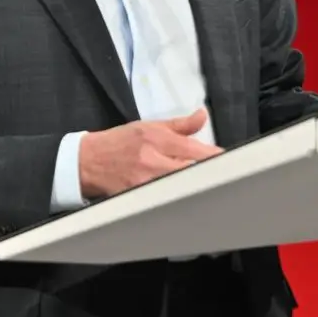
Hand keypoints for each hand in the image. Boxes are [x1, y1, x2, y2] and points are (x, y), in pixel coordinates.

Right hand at [77, 108, 221, 198]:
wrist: (88, 162)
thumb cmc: (118, 143)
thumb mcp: (148, 126)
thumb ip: (180, 125)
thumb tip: (202, 116)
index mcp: (156, 139)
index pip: (194, 150)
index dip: (214, 156)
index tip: (229, 160)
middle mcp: (152, 161)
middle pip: (190, 171)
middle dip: (206, 173)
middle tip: (221, 175)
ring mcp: (145, 183)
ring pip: (179, 187)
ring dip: (193, 186)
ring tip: (204, 186)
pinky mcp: (138, 198)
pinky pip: (163, 200)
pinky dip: (176, 199)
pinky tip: (184, 199)